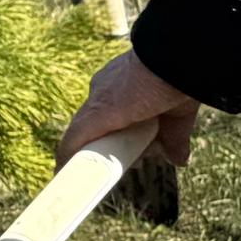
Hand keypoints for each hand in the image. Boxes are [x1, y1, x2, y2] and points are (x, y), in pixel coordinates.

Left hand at [59, 45, 199, 173]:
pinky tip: (61, 175)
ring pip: (83, 136)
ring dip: (89, 159)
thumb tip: (178, 160)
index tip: (130, 153)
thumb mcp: (177, 117)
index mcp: (121, 89)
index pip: (109, 117)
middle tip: (128, 165)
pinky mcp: (94, 114)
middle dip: (108, 150)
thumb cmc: (179, 80)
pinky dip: (67, 159)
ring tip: (97, 178)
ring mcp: (96, 102)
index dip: (117, 138)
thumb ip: (174, 139)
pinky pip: (73, 140)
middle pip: (96, 128)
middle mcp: (103, 92)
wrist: (176, 62)